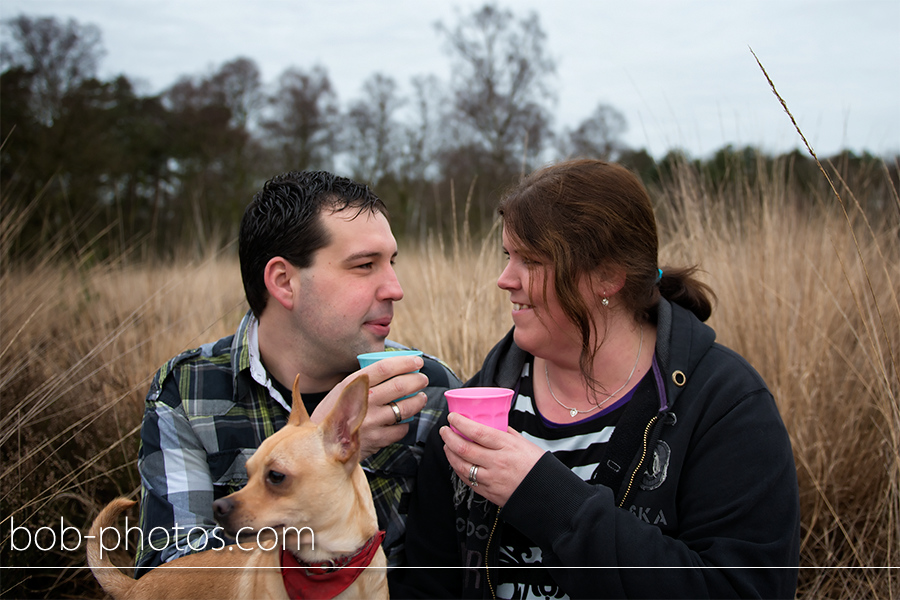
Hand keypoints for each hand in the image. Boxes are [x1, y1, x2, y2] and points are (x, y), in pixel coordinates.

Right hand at [312, 355, 428, 459]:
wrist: (321, 443)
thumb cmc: (335, 412)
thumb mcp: (342, 389)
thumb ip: (365, 380)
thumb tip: (395, 368)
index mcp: (353, 385)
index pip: (384, 368)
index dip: (405, 363)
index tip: (417, 361)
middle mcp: (363, 402)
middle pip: (400, 386)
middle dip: (417, 380)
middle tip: (422, 379)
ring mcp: (371, 422)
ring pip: (405, 408)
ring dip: (418, 401)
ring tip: (420, 397)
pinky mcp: (377, 440)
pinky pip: (401, 429)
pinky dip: (406, 423)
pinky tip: (404, 419)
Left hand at [440, 413, 544, 506]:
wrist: (546, 493)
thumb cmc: (537, 466)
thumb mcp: (524, 443)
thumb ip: (506, 433)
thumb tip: (493, 423)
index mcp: (507, 446)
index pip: (477, 431)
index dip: (460, 423)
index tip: (452, 417)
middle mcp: (497, 462)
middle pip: (464, 448)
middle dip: (449, 437)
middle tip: (444, 430)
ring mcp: (491, 479)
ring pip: (461, 465)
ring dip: (449, 453)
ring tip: (446, 445)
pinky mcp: (488, 492)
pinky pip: (467, 480)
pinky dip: (457, 469)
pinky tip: (455, 461)